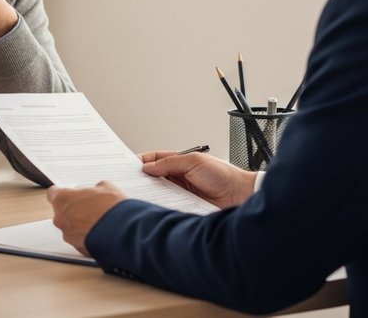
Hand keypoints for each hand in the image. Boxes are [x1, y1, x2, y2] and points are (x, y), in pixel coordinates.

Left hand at [46, 181, 127, 254]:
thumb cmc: (112, 209)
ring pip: (71, 227)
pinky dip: (87, 236)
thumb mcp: (106, 187)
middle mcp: (60, 218)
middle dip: (75, 209)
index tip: (72, 193)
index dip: (64, 192)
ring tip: (99, 220)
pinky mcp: (77, 248)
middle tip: (91, 207)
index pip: (53, 192)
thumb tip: (97, 190)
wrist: (124, 232)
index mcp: (62, 199)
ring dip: (81, 224)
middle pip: (62, 211)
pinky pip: (80, 239)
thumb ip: (94, 188)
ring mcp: (67, 235)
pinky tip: (101, 231)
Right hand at [139, 150, 257, 208]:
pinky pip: (167, 206)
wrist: (240, 196)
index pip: (155, 159)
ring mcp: (181, 193)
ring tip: (137, 194)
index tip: (127, 165)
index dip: (141, 161)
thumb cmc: (223, 175)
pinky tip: (152, 207)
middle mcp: (179, 177)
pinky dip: (159, 206)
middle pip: (153, 177)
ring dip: (149, 194)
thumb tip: (148, 167)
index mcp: (180, 162)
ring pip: (158, 193)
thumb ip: (169, 163)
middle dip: (141, 179)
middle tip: (128, 182)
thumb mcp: (193, 162)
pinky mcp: (184, 207)